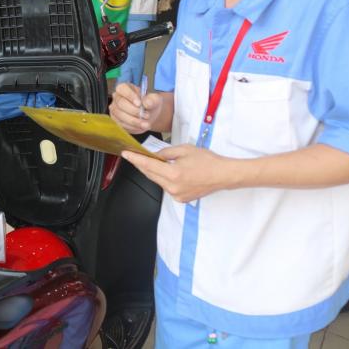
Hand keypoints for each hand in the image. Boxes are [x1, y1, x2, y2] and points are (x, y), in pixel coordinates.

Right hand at [110, 83, 163, 133]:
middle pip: (120, 103)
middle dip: (134, 111)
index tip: (139, 104)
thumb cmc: (150, 104)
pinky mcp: (116, 120)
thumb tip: (147, 103)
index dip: (130, 96)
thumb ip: (152, 100)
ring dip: (134, 121)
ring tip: (146, 124)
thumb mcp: (155, 99)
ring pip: (120, 116)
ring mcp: (115, 109)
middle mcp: (117, 98)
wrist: (150, 115)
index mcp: (124, 88)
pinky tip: (141, 127)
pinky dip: (133, 127)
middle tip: (146, 115)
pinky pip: (122, 124)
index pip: (122, 89)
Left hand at [121, 145, 235, 202]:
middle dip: (141, 165)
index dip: (135, 159)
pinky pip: (166, 187)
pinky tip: (165, 171)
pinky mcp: (181, 199)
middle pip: (150, 175)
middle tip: (133, 155)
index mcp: (173, 174)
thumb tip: (154, 155)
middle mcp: (173, 187)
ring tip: (150, 161)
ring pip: (157, 181)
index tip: (125, 154)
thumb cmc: (207, 161)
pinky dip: (163, 178)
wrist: (223, 175)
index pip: (148, 165)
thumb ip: (166, 152)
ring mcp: (176, 195)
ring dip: (153, 172)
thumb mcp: (184, 150)